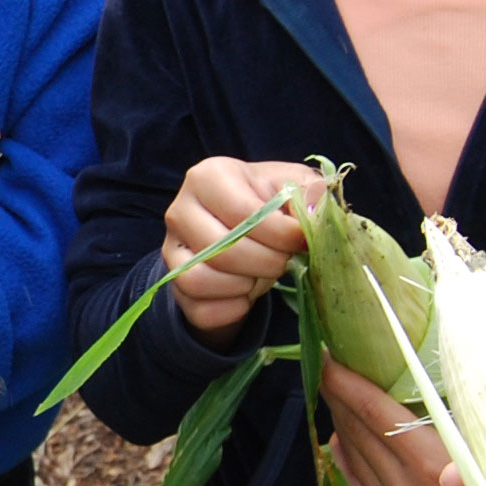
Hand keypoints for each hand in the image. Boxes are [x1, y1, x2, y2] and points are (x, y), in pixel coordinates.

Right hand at [163, 158, 319, 343]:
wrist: (244, 230)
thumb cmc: (270, 203)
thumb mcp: (295, 187)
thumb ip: (311, 192)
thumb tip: (314, 213)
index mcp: (208, 176)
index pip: (244, 213)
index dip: (281, 234)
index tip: (302, 241)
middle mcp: (180, 210)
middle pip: (222, 250)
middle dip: (267, 262)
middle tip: (285, 260)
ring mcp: (171, 249)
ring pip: (201, 280)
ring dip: (244, 284)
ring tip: (262, 271)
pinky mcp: (175, 285)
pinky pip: (201, 308)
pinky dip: (233, 307)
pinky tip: (246, 291)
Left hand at [320, 361, 471, 485]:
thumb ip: (457, 414)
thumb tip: (420, 377)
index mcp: (429, 462)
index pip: (372, 412)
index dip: (346, 382)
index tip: (329, 356)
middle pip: (357, 430)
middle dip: (339, 394)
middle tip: (329, 366)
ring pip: (352, 454)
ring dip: (341, 420)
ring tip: (336, 394)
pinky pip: (355, 485)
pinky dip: (344, 457)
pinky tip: (339, 438)